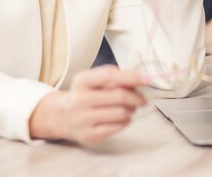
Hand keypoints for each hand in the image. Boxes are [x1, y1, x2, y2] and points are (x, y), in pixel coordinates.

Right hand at [29, 65, 146, 144]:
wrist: (63, 117)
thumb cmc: (86, 95)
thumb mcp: (94, 80)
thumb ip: (116, 77)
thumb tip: (140, 79)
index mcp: (81, 81)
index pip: (109, 76)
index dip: (131, 77)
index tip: (148, 79)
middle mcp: (79, 100)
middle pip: (118, 96)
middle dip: (136, 97)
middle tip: (142, 99)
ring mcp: (82, 120)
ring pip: (121, 113)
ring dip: (132, 110)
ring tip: (130, 108)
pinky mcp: (88, 135)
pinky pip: (117, 127)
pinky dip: (126, 121)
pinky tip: (122, 118)